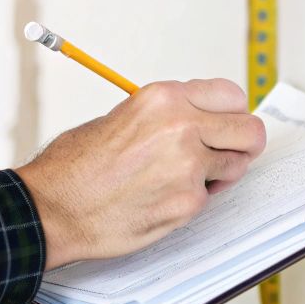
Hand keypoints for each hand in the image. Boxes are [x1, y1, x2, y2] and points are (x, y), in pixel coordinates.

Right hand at [14, 79, 267, 269]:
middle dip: (242, 143)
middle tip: (227, 153)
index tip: (227, 124)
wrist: (54, 207)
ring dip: (220, 173)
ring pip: (237, 165)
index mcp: (165, 98)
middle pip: (250, 130)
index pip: (232, 95)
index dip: (232, 113)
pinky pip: (210, 196)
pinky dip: (194, 198)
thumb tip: (203, 118)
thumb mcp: (124, 115)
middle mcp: (182, 126)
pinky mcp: (188, 201)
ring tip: (184, 177)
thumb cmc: (77, 165)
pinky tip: (163, 196)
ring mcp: (188, 165)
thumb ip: (168, 113)